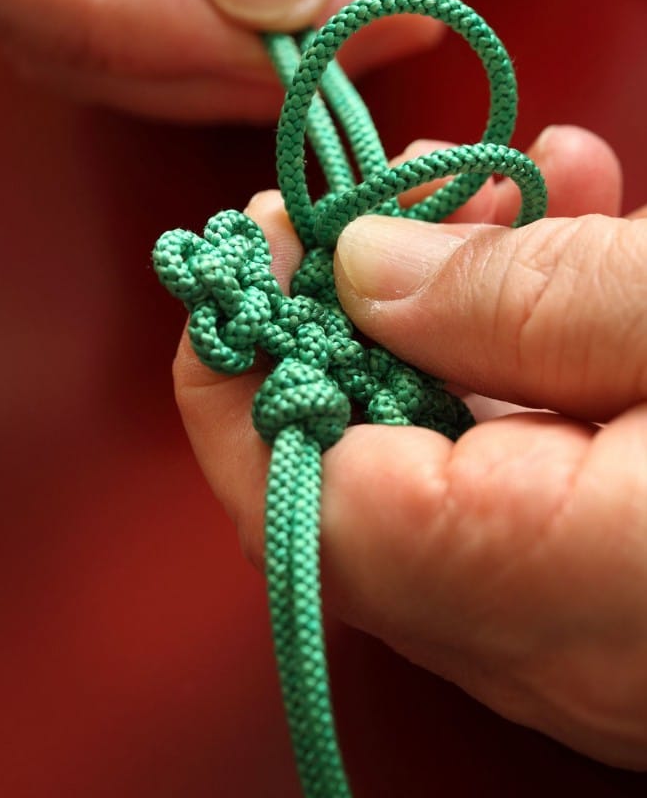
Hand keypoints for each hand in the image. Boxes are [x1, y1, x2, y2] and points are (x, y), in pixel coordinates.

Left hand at [173, 125, 646, 768]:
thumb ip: (516, 296)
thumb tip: (359, 269)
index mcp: (538, 572)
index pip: (296, 502)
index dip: (245, 370)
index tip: (260, 245)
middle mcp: (541, 649)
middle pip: (351, 490)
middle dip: (353, 321)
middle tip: (388, 204)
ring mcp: (575, 650)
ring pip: (437, 482)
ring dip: (447, 333)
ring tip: (507, 205)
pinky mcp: (609, 615)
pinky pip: (514, 501)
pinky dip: (517, 387)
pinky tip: (569, 278)